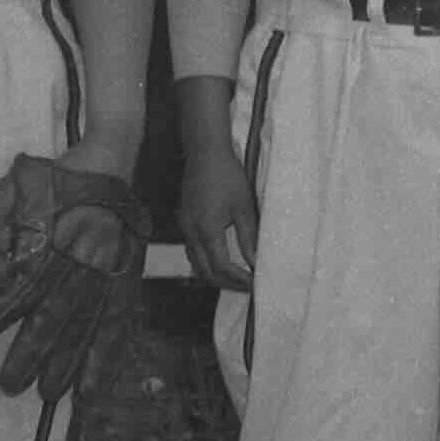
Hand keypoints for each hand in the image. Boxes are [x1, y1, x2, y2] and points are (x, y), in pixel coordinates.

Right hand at [176, 115, 260, 293]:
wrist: (205, 152)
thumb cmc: (227, 175)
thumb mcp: (243, 207)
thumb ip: (248, 237)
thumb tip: (255, 262)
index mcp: (206, 229)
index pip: (221, 267)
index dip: (239, 280)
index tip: (255, 285)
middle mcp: (191, 232)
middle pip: (205, 272)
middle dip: (226, 284)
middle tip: (247, 288)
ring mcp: (184, 226)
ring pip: (195, 264)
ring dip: (214, 275)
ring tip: (237, 279)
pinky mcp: (184, 220)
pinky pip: (192, 251)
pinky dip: (206, 263)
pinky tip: (220, 261)